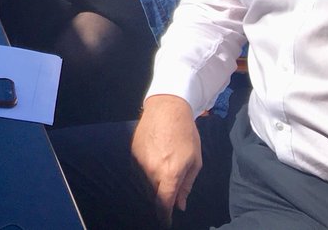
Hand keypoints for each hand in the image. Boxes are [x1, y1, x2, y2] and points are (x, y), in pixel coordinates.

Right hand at [132, 95, 202, 225]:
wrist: (166, 108)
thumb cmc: (186, 134)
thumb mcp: (195, 161)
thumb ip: (186, 185)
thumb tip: (180, 204)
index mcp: (170, 174)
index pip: (163, 203)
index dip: (163, 216)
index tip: (165, 222)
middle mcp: (151, 170)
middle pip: (153, 194)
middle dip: (160, 197)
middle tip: (169, 191)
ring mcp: (139, 160)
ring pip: (144, 182)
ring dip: (152, 184)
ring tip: (162, 171)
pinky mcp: (132, 152)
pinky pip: (138, 170)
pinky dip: (145, 172)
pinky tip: (154, 161)